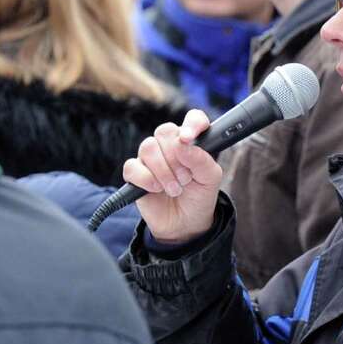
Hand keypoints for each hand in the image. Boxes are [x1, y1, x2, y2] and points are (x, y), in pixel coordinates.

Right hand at [122, 109, 222, 243]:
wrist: (185, 225)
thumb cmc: (199, 197)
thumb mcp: (210, 180)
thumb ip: (202, 159)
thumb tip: (184, 143)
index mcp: (191, 142)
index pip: (193, 119)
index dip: (192, 124)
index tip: (189, 138)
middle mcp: (169, 145)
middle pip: (164, 131)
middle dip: (176, 158)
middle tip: (186, 178)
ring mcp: (150, 158)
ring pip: (148, 147)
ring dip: (163, 171)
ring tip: (174, 189)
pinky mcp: (135, 173)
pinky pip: (132, 167)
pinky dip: (146, 179)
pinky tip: (157, 189)